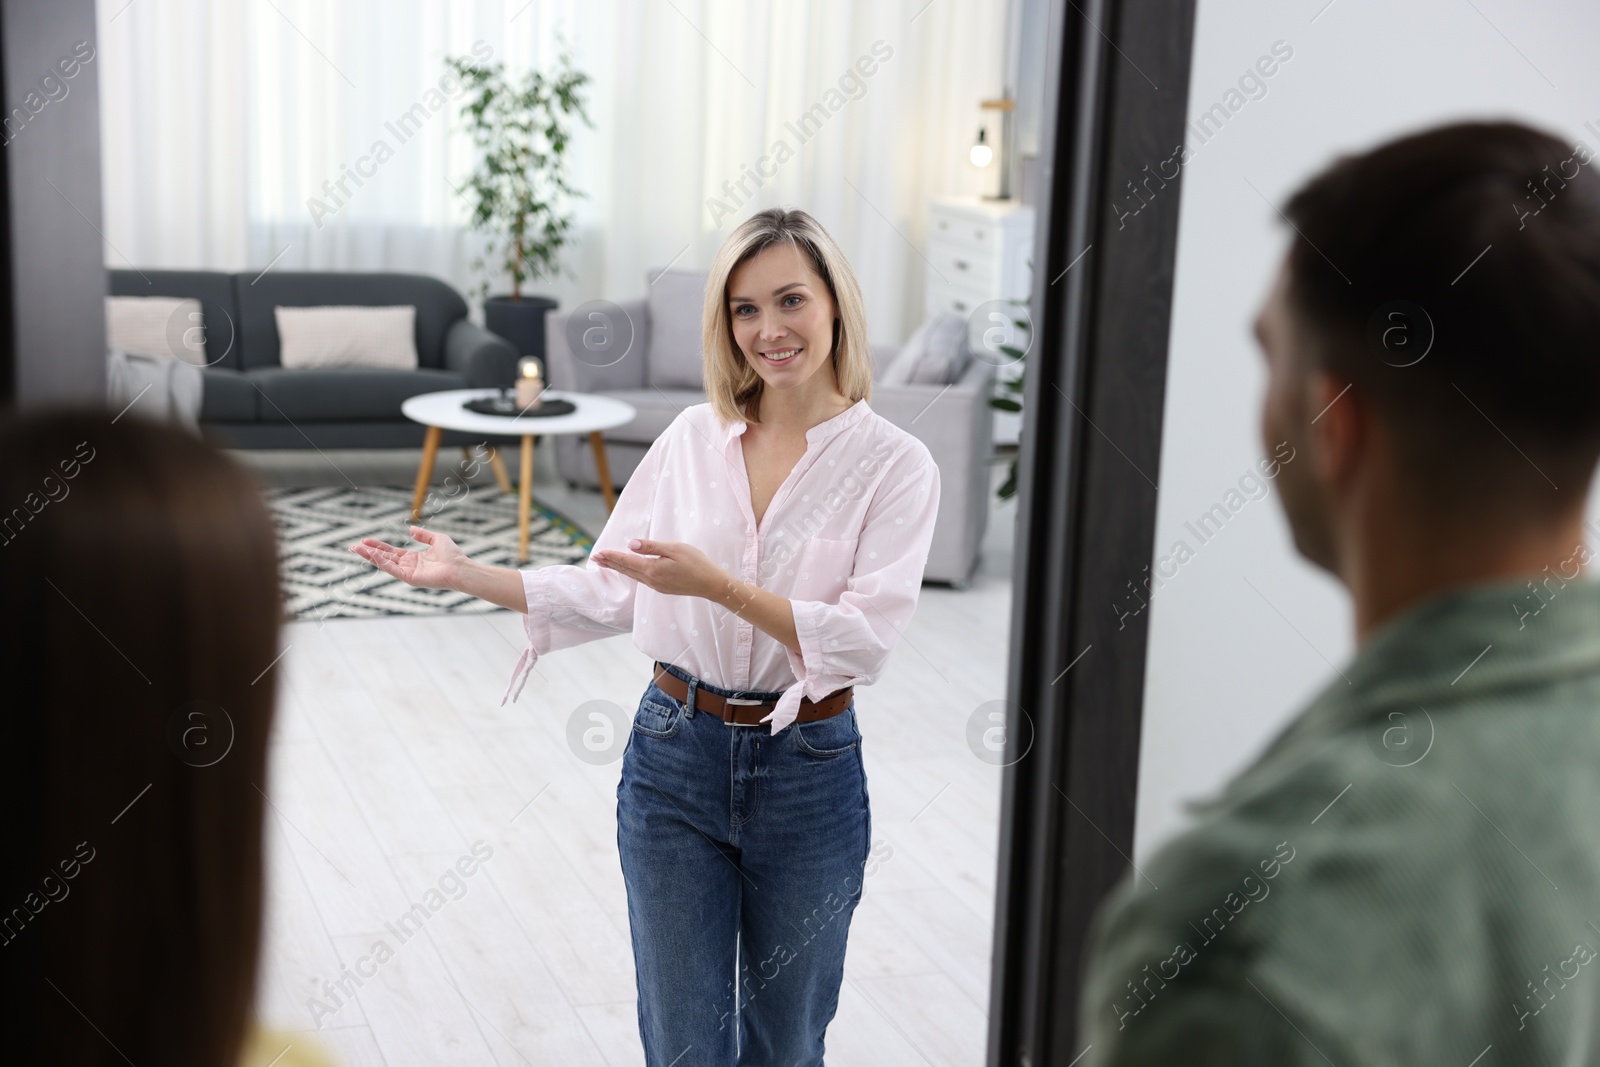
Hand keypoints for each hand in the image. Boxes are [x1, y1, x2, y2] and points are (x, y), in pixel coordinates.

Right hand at [350, 526, 466, 589]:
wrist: (459, 568)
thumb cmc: (452, 555)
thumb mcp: (437, 539)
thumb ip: (423, 535)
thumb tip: (410, 530)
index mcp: (414, 559)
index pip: (391, 552)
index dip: (378, 546)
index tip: (365, 540)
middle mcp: (408, 566)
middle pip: (384, 558)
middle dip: (368, 552)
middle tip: (353, 546)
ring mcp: (408, 573)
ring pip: (385, 564)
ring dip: (370, 556)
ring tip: (356, 548)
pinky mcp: (409, 578)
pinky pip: (392, 569)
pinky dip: (381, 562)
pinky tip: (371, 555)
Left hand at [592, 538, 724, 599]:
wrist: (711, 584)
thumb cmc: (696, 563)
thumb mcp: (674, 549)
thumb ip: (651, 547)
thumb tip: (630, 544)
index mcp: (652, 569)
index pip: (626, 561)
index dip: (612, 556)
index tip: (598, 553)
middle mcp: (651, 580)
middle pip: (626, 570)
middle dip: (610, 563)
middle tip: (595, 558)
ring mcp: (657, 586)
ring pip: (633, 576)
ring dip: (619, 569)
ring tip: (607, 564)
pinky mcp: (663, 588)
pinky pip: (642, 580)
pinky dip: (631, 573)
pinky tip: (630, 571)